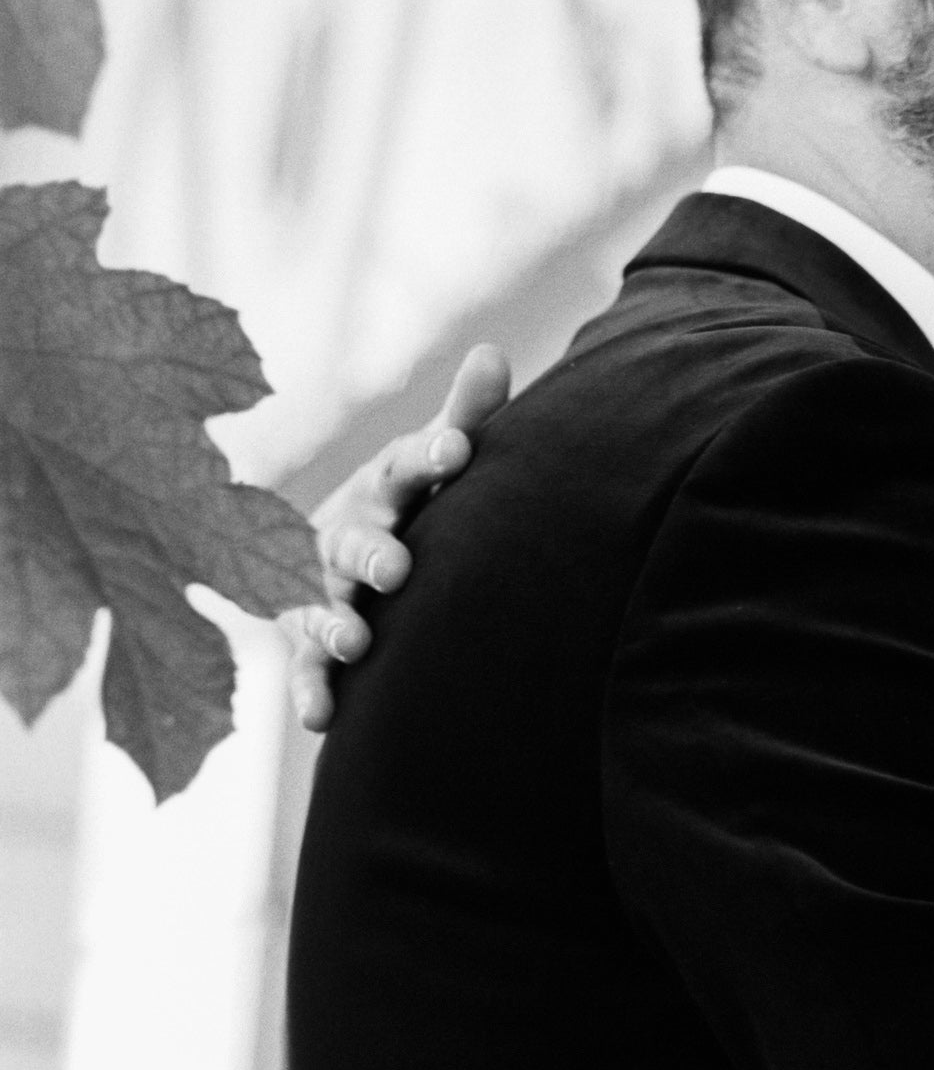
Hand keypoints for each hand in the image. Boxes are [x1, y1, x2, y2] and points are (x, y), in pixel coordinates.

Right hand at [283, 345, 512, 729]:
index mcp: (384, 488)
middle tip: (397, 567)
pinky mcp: (308, 641)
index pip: (405, 467)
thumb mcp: (434, 460)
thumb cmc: (411, 502)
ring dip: (334, 624)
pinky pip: (306, 667)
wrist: (344, 552)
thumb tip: (492, 352)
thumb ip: (466, 416)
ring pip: (321, 605)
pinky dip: (311, 690)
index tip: (457, 451)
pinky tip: (321, 717)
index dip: (430, 457)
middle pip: (356, 541)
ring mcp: (320, 588)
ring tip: (355, 643)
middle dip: (372, 552)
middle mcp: (345, 534)